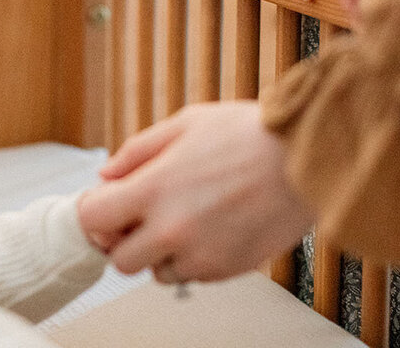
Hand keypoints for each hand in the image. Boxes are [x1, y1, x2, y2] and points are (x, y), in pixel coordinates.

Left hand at [77, 102, 312, 282]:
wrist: (306, 157)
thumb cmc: (249, 133)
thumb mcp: (184, 123)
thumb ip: (138, 150)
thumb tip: (107, 173)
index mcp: (154, 188)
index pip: (93, 218)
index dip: (95, 210)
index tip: (107, 204)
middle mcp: (171, 228)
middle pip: (119, 260)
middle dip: (126, 240)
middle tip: (143, 218)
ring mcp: (199, 254)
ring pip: (157, 274)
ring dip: (161, 254)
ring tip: (186, 220)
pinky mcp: (226, 269)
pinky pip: (192, 276)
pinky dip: (193, 259)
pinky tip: (212, 228)